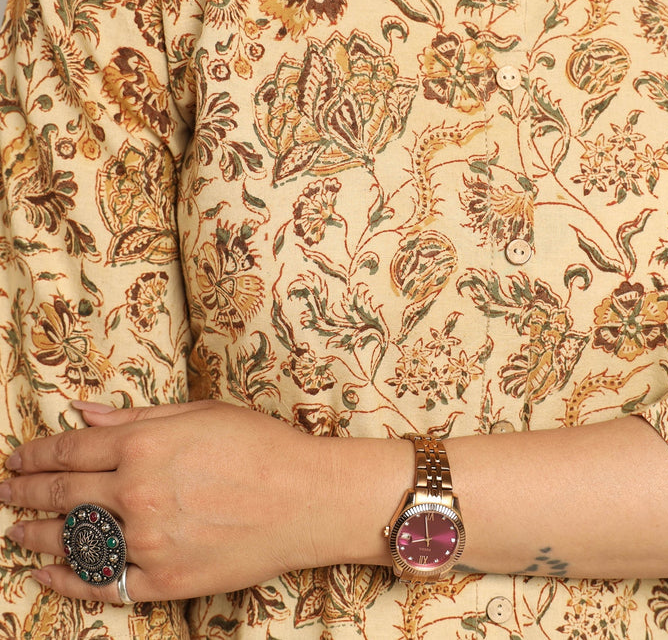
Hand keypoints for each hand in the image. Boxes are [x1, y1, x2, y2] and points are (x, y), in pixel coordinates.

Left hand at [1, 400, 329, 603]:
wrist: (308, 497)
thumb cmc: (262, 446)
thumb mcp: (202, 414)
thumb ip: (137, 417)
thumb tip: (83, 413)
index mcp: (145, 445)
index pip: (70, 450)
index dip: (35, 454)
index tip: (16, 457)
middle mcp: (136, 494)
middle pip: (61, 494)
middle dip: (24, 491)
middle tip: (4, 491)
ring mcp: (148, 541)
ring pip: (72, 541)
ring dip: (34, 537)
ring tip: (14, 533)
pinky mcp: (164, 580)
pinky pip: (102, 584)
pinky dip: (66, 581)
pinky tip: (44, 575)